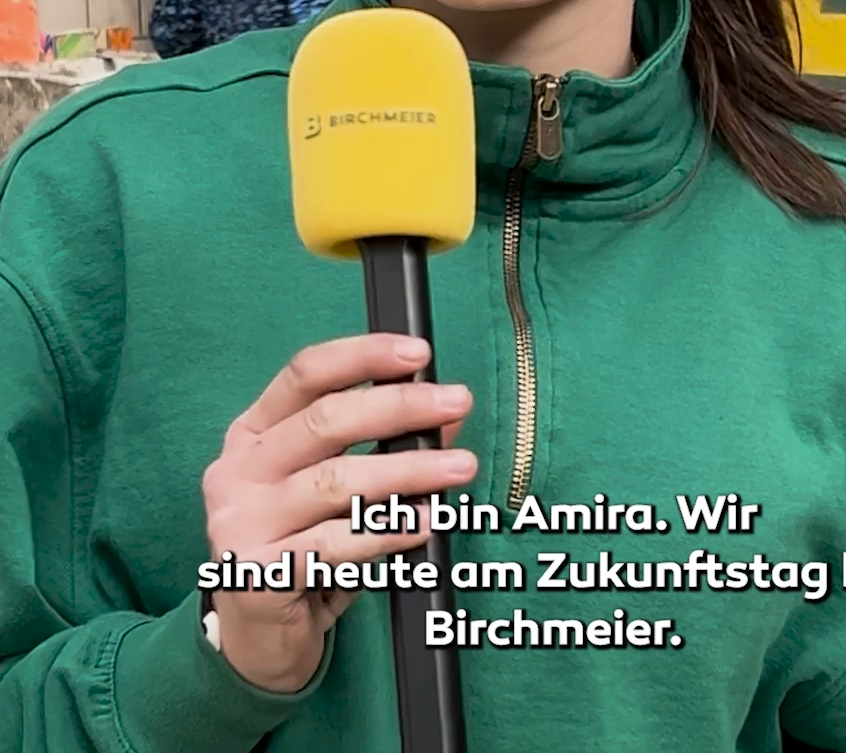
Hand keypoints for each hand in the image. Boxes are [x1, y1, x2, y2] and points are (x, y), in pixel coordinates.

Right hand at [202, 334, 474, 693]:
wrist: (260, 638)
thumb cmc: (304, 544)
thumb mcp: (337, 486)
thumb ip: (384, 446)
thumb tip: (447, 417)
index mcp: (253, 432)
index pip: (305, 374)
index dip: (363, 355)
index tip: (418, 354)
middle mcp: (239, 470)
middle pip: (326, 421)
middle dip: (401, 407)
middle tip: (456, 403)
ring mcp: (240, 522)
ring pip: (336, 482)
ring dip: (408, 470)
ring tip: (458, 468)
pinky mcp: (255, 574)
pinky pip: (334, 544)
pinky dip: (387, 530)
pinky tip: (424, 522)